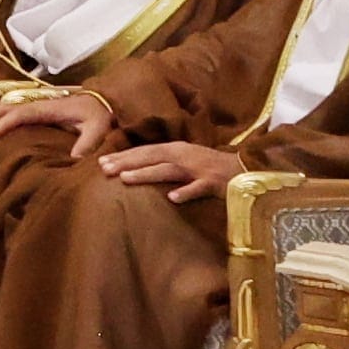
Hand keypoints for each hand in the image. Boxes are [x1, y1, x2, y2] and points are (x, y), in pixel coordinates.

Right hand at [0, 86, 115, 157]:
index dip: (4, 122)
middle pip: (6, 107)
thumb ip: (87, 143)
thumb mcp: (98, 128)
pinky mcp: (40, 113)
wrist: (106, 102)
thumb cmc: (101, 114)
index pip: (20, 113)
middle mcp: (39, 105)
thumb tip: (73, 159)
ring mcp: (38, 108)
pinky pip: (14, 114)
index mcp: (48, 108)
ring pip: (7, 109)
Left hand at [99, 138, 242, 202]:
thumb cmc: (212, 168)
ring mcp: (199, 169)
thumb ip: (164, 163)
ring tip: (125, 179)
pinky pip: (198, 188)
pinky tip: (172, 198)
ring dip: (146, 173)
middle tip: (104, 169)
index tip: (100, 163)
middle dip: (126, 162)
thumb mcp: (186, 162)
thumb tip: (135, 169)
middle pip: (151, 157)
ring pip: (168, 170)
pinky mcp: (215, 183)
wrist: (249, 170)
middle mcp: (185, 156)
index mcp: (176, 150)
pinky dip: (186, 192)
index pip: (144, 152)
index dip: (123, 156)